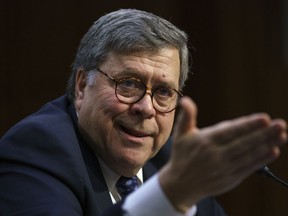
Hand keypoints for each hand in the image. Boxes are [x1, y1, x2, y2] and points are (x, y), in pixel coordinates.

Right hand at [159, 97, 286, 211]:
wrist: (180, 185)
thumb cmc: (182, 156)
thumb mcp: (181, 135)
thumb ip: (186, 117)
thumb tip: (186, 100)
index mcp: (205, 141)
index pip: (230, 131)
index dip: (248, 125)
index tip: (264, 118)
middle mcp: (216, 155)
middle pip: (244, 143)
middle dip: (263, 133)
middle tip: (280, 124)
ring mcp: (224, 168)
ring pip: (249, 155)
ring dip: (267, 145)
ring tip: (282, 135)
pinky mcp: (230, 178)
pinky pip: (248, 168)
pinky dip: (261, 160)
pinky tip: (273, 151)